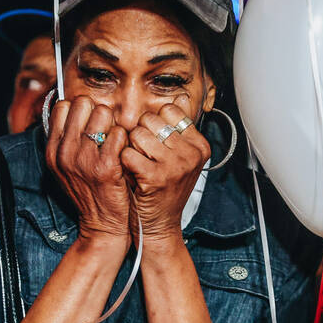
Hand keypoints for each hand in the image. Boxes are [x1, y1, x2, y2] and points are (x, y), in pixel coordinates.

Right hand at [45, 95, 131, 242]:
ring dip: (113, 123)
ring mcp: (84, 159)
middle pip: (83, 103)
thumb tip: (73, 107)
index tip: (90, 123)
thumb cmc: (88, 192)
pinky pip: (119, 132)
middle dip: (98, 112)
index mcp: (52, 150)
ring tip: (115, 141)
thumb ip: (66, 139)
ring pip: (103, 113)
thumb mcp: (66, 167)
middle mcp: (64, 152)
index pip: (64, 106)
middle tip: (105, 130)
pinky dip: (125, 138)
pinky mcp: (106, 167)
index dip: (81, 109)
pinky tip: (124, 152)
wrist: (101, 225)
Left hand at [121, 101, 210, 240]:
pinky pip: (127, 152)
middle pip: (151, 119)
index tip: (155, 144)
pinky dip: (123, 162)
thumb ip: (179, 128)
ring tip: (137, 166)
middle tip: (144, 157)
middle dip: (140, 135)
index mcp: (199, 145)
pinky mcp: (155, 177)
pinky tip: (131, 174)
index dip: (154, 124)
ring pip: (137, 134)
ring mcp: (175, 166)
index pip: (169, 110)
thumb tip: (181, 96)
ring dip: (130, 148)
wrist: (160, 227)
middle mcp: (191, 154)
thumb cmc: (164, 190)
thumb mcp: (179, 158)